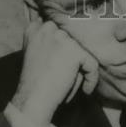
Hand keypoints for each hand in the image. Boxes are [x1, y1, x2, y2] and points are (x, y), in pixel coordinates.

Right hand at [12, 1, 100, 124]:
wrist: (33, 99)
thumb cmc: (35, 83)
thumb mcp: (36, 54)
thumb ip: (49, 43)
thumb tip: (72, 42)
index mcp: (36, 27)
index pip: (61, 31)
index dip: (66, 50)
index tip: (63, 65)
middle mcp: (48, 27)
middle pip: (73, 43)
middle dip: (73, 62)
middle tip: (66, 78)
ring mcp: (61, 37)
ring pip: (82, 54)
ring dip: (79, 72)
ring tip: (68, 85)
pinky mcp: (74, 51)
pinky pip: (92, 65)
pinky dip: (91, 80)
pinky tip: (85, 91)